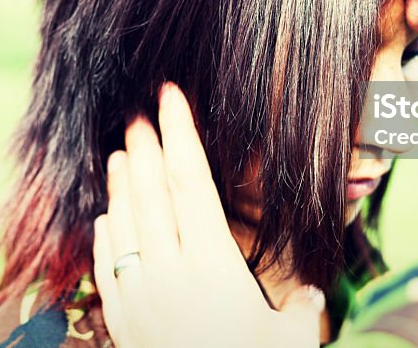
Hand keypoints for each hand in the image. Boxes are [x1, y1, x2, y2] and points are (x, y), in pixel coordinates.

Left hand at [92, 83, 323, 347]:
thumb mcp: (289, 341)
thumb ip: (300, 311)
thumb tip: (311, 295)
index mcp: (213, 264)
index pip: (192, 181)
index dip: (181, 133)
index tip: (171, 96)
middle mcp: (169, 272)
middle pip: (152, 192)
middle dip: (146, 147)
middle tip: (139, 112)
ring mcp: (140, 297)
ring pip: (124, 223)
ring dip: (123, 183)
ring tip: (121, 150)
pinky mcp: (123, 324)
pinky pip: (107, 265)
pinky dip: (106, 234)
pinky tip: (107, 216)